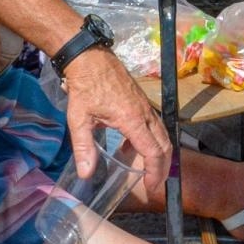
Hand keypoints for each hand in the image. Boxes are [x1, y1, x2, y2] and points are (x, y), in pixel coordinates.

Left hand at [62, 49, 170, 190]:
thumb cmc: (84, 87)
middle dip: (163, 166)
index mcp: (132, 119)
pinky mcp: (141, 101)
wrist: (89, 57)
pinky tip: (133, 147)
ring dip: (160, 153)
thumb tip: (86, 174)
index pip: (153, 151)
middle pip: (164, 144)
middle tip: (155, 184)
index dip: (155, 172)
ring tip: (149, 170)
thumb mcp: (79, 118)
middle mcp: (144, 113)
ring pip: (162, 133)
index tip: (151, 187)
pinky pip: (154, 124)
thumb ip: (83, 147)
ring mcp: (144, 105)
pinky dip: (151, 140)